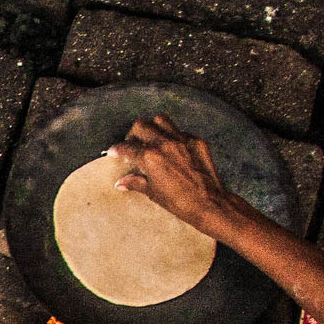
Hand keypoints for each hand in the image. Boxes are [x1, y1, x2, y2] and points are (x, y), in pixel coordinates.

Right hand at [108, 115, 247, 240]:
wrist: (209, 203)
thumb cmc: (180, 202)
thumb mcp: (153, 193)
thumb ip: (135, 182)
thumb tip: (121, 183)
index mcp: (150, 157)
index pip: (127, 147)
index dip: (117, 149)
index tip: (114, 152)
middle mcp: (165, 144)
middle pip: (141, 125)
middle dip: (133, 134)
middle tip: (133, 144)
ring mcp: (182, 140)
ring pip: (161, 120)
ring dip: (153, 127)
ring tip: (152, 139)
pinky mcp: (197, 141)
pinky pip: (180, 131)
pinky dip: (173, 136)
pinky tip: (173, 149)